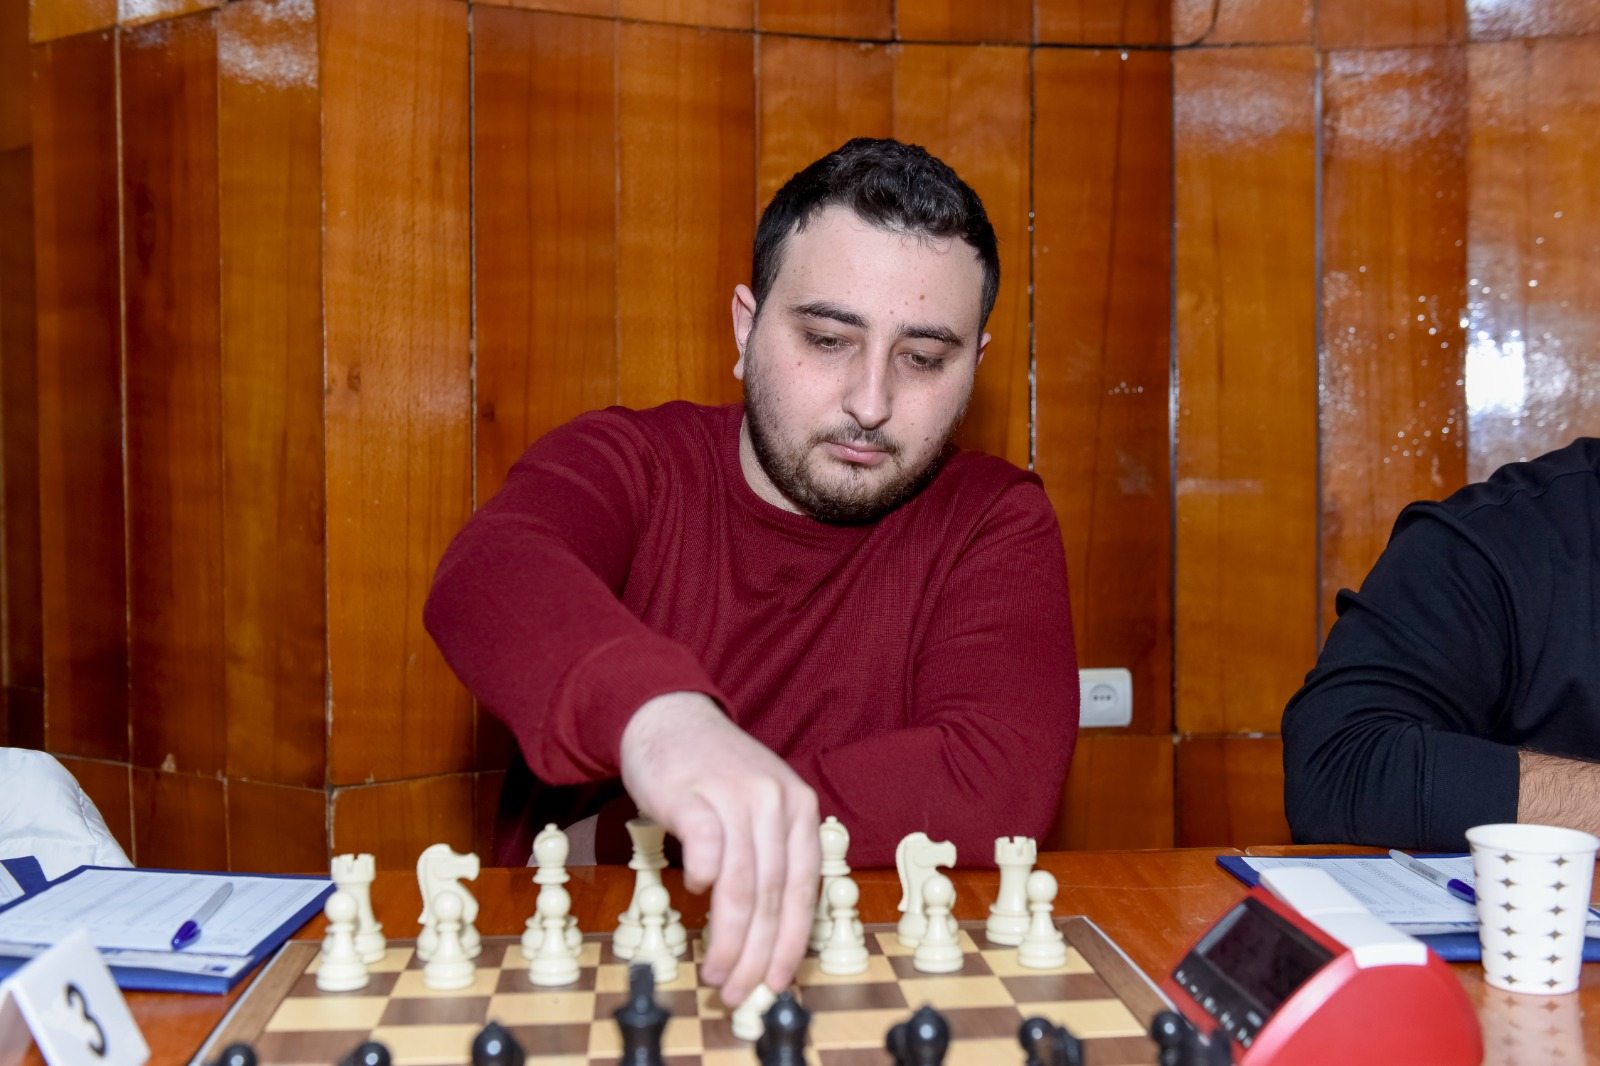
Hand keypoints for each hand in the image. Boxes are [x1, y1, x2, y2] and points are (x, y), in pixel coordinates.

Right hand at [620, 692, 819, 1003]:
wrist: (665, 716)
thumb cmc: (710, 771)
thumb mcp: (757, 805)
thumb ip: (768, 855)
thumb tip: (767, 934)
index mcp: (799, 807)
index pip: (802, 889)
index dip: (789, 942)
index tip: (776, 981)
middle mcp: (774, 800)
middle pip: (771, 894)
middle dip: (756, 953)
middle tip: (740, 990)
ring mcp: (734, 794)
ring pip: (741, 882)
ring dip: (727, 936)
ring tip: (715, 970)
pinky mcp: (692, 792)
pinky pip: (706, 843)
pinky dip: (704, 874)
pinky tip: (696, 894)